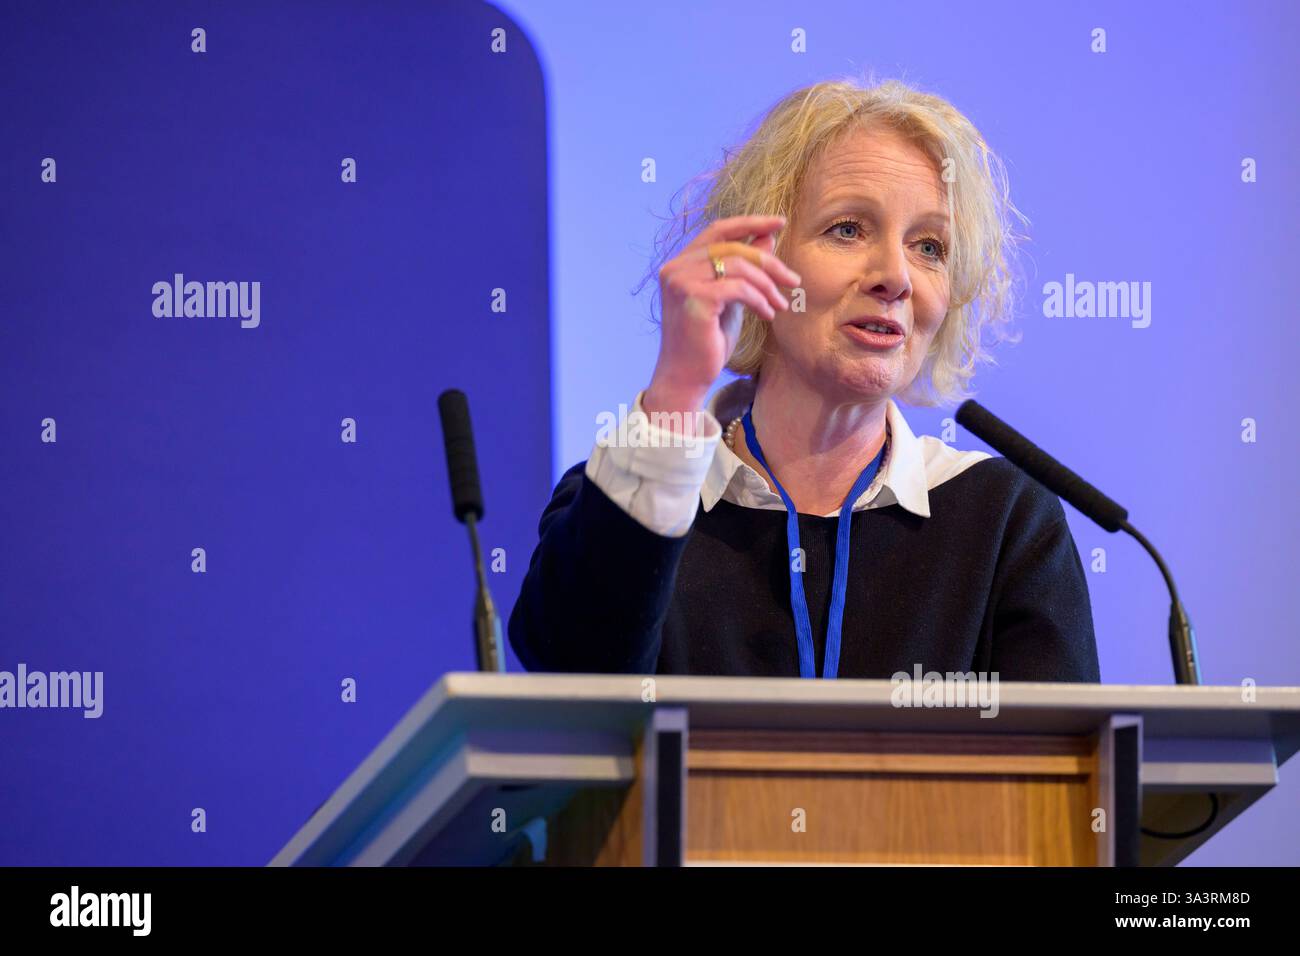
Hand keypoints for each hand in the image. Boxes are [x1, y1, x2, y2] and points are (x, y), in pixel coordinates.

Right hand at [644, 214, 800, 416]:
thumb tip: (768, 237)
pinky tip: (768, 315)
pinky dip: (760, 300)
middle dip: (769, 262)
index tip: (780, 222)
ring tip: (780, 305)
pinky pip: (739, 288)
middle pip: (734, 247)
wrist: (686, 376)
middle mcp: (676, 268)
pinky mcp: (694, 299)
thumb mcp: (731, 298)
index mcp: (680, 263)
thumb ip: (744, 268)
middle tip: (793, 281)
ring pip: (739, 266)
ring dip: (768, 286)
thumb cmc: (706, 340)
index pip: (718, 230)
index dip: (750, 223)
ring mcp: (682, 282)